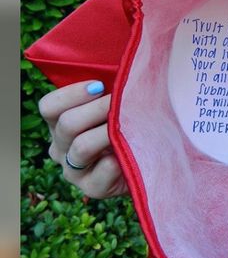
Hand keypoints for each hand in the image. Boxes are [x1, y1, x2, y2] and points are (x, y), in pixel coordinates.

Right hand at [39, 80, 128, 198]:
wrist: (147, 162)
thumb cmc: (128, 125)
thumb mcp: (113, 106)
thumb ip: (106, 91)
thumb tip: (119, 69)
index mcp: (59, 123)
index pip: (49, 107)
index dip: (71, 94)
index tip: (100, 85)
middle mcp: (60, 147)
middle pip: (67, 124)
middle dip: (97, 109)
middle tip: (120, 100)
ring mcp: (73, 170)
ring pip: (81, 147)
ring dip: (107, 131)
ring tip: (128, 122)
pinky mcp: (92, 188)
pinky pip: (103, 170)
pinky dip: (119, 157)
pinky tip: (133, 149)